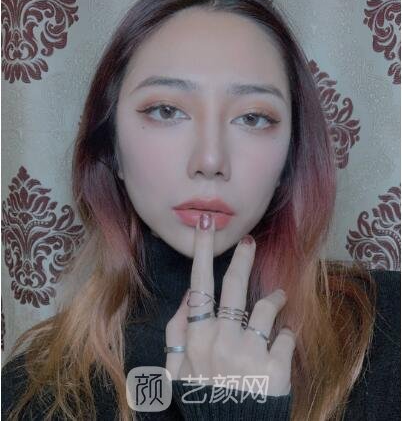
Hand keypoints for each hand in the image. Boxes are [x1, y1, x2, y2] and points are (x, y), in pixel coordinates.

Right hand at [165, 213, 295, 396]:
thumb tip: (187, 297)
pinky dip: (286, 334)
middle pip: (234, 286)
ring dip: (274, 298)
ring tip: (278, 296)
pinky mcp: (275, 367)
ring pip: (265, 306)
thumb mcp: (174, 371)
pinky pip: (286, 337)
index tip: (206, 224)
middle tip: (249, 242)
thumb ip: (175, 333)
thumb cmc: (202, 399)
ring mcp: (250, 352)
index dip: (203, 252)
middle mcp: (222, 339)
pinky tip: (283, 338)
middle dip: (242, 258)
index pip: (198, 284)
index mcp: (197, 337)